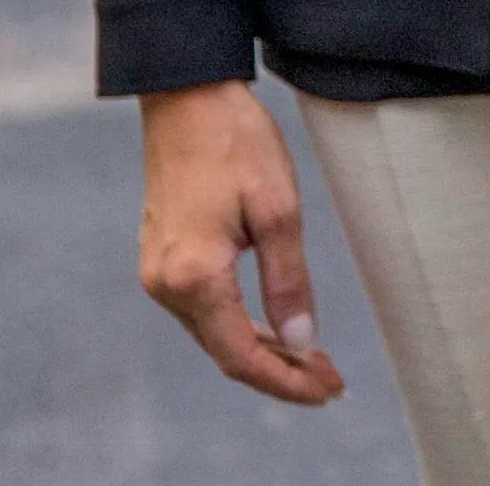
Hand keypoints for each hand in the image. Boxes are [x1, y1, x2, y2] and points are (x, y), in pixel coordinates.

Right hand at [136, 80, 345, 405]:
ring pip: (214, 333)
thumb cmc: (236, 142)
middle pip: (226, 352)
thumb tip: (301, 340)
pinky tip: (275, 329)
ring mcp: (158, 272)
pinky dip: (240, 326)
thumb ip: (288, 280)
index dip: (286, 381)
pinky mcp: (162, 258)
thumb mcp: (278, 210)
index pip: (241, 355)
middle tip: (332, 382)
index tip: (328, 391)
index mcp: (194, 276)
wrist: (187, 97)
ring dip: (262, 352)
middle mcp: (165, 284)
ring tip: (314, 361)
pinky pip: (204, 310)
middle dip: (280, 373)